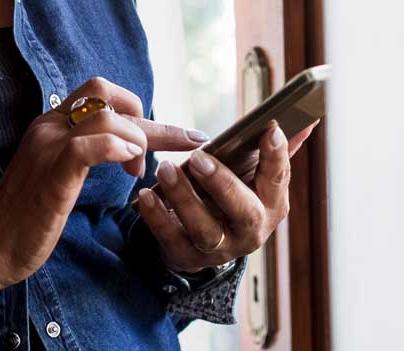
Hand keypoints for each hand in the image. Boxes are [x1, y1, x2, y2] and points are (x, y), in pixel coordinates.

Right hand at [0, 77, 207, 285]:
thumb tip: (128, 145)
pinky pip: (87, 146)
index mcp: (52, 124)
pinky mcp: (52, 176)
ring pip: (105, 115)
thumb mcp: (60, 171)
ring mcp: (48, 148)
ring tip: (138, 172)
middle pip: (107, 95)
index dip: (138, 109)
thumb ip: (87, 151)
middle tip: (173, 149)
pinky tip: (129, 166)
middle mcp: (49, 126)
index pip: (101, 93)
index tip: (166, 137)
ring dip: (138, 140)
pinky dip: (117, 148)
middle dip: (151, 120)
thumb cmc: (29, 214)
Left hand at [137, 122, 318, 272]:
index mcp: (271, 206)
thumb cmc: (231, 201)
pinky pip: (170, 238)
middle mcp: (250, 231)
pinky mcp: (187, 257)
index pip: (278, 180)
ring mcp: (219, 249)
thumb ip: (276, 153)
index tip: (269, 130)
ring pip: (204, 228)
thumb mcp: (254, 180)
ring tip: (165, 169)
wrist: (202, 245)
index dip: (276, 157)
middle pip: (242, 211)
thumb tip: (306, 121)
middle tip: (197, 158)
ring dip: (183, 198)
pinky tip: (146, 195)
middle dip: (221, 184)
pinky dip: (157, 217)